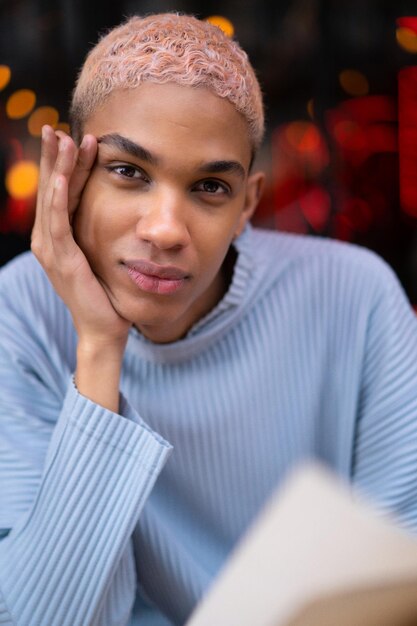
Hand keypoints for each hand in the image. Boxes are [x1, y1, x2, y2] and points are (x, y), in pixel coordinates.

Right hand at [31, 126, 131, 409]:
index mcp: (58, 237)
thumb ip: (100, 232)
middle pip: (51, 190)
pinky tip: (61, 178)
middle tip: (55, 126)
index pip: (62, 192)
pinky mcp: (61, 260)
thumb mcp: (102, 254)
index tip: (75, 136)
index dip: (66, 164)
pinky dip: (58, 199)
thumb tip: (118, 208)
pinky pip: (58, 223)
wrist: (105, 327)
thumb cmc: (107, 292)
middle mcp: (49, 240)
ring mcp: (52, 250)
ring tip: (60, 140)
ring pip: (52, 200)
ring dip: (56, 169)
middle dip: (53, 157)